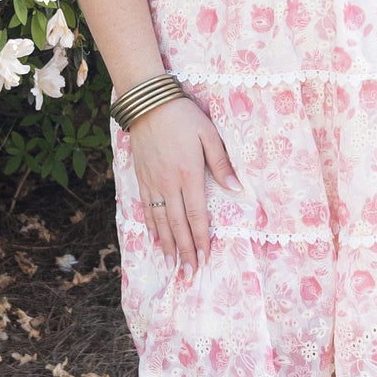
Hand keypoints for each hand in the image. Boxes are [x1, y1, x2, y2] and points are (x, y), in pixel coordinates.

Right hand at [127, 95, 241, 282]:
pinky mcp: (141, 177)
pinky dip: (151, 227)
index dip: (200, 239)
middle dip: (184, 251)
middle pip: (177, 224)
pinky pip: (146, 208)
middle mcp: (168, 183)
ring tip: (171, 263)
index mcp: (188, 174)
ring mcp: (152, 182)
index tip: (204, 258)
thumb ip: (221, 163)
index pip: (196, 215)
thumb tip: (236, 188)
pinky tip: (154, 238)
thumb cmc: (183, 116)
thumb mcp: (208, 134)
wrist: (147, 103)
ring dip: (166, 244)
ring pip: (159, 220)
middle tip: (189, 273)